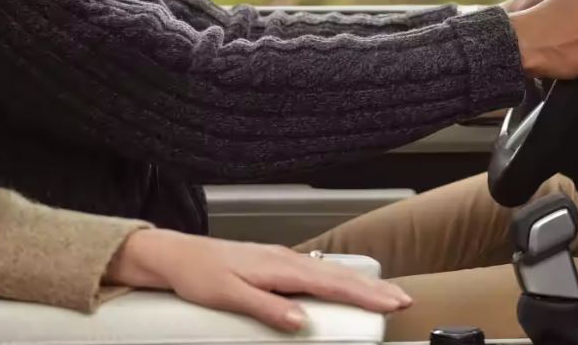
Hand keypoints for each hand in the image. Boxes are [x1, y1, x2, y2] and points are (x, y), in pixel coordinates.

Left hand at [107, 230, 412, 330]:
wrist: (175, 256)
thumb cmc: (198, 274)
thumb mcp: (228, 296)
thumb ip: (266, 308)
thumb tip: (300, 321)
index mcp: (279, 267)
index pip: (332, 283)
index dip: (366, 295)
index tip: (392, 302)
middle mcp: (285, 260)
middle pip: (339, 276)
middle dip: (374, 289)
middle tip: (402, 301)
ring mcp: (281, 260)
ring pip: (330, 272)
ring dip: (360, 284)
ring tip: (383, 296)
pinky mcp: (273, 265)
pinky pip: (315, 272)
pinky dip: (338, 280)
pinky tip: (343, 287)